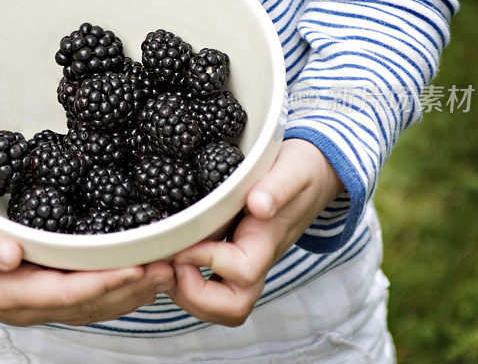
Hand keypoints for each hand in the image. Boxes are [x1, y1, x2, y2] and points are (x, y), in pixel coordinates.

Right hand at [0, 178, 174, 325]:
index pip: (66, 294)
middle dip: (131, 287)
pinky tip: (144, 269)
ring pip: (97, 302)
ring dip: (134, 288)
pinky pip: (92, 293)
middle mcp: (34, 305)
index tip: (136, 268)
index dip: (102, 284)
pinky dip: (121, 283)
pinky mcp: (52, 289)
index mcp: (12, 296)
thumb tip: (10, 254)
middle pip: (91, 303)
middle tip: (168, 266)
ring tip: (168, 268)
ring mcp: (45, 301)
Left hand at [167, 139, 342, 326]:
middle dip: (194, 295)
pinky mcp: (231, 265)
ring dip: (185, 294)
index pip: (243, 271)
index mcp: (267, 241)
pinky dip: (183, 286)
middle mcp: (256, 263)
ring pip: (218, 308)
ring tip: (164, 262)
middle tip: (171, 262)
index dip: (209, 260)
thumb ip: (277, 187)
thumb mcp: (292, 169)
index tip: (186, 240)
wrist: (313, 176)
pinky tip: (169, 259)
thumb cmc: (301, 172)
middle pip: (232, 308)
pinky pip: (209, 294)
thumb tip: (258, 205)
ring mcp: (244, 268)